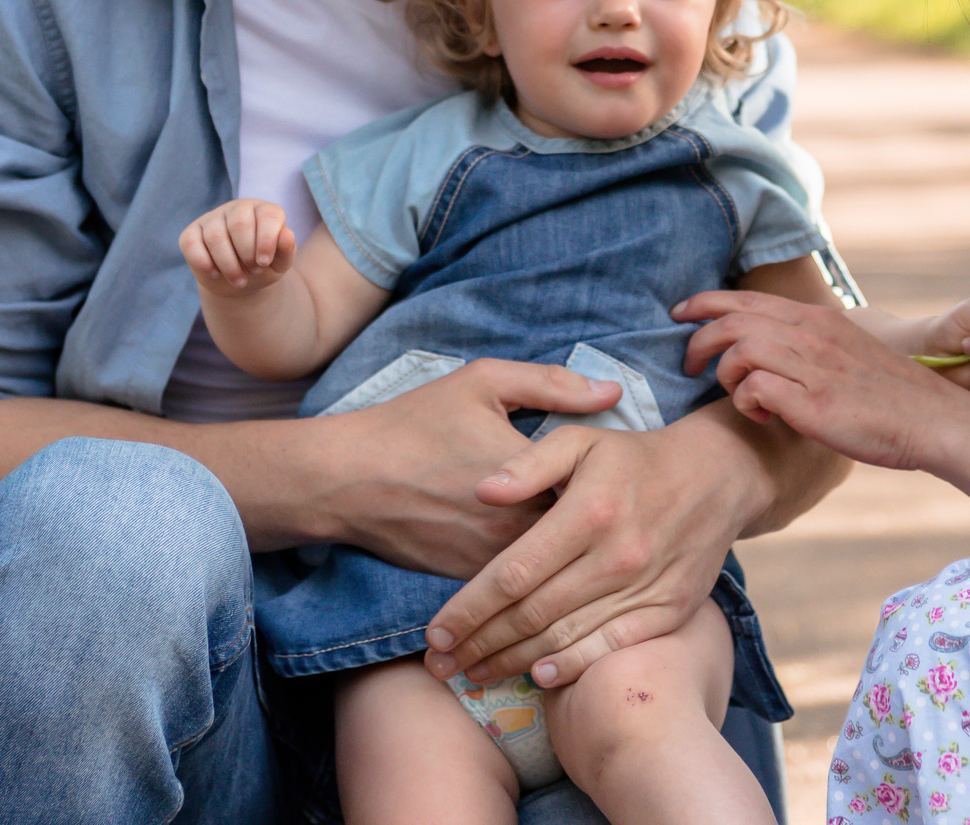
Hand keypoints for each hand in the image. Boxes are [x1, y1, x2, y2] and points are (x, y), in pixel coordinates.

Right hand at [178, 198, 294, 295]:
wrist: (240, 282)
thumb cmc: (262, 267)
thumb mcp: (279, 264)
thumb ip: (286, 250)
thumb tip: (287, 234)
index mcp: (264, 210)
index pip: (268, 215)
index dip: (266, 241)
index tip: (264, 263)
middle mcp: (238, 208)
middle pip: (240, 224)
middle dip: (247, 254)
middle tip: (253, 271)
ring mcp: (213, 218)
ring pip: (215, 236)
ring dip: (228, 264)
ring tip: (239, 280)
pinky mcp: (192, 232)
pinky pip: (191, 243)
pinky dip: (204, 263)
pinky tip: (215, 273)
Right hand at [324, 358, 620, 579]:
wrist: (346, 479)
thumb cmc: (414, 423)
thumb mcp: (482, 382)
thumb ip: (552, 384)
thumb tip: (612, 393)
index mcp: (528, 473)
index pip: (598, 489)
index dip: (614, 485)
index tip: (624, 477)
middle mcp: (515, 525)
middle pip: (581, 536)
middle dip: (599, 527)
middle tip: (619, 517)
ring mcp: (491, 560)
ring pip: (552, 567)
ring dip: (571, 556)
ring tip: (592, 542)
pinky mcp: (468, 581)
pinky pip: (518, 587)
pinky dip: (536, 576)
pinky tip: (549, 563)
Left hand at [420, 411, 762, 690]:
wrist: (719, 475)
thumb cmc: (635, 457)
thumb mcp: (581, 441)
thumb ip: (528, 464)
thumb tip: (482, 491)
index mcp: (589, 511)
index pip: (513, 573)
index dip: (470, 608)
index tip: (435, 631)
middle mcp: (616, 555)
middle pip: (532, 614)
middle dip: (479, 643)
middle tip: (440, 664)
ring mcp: (645, 587)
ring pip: (565, 636)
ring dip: (513, 662)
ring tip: (474, 675)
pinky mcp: (669, 610)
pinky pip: (611, 646)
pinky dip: (573, 666)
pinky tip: (539, 677)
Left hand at [675, 288, 969, 471]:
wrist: (934, 420)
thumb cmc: (890, 395)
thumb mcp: (847, 352)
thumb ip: (810, 346)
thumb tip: (771, 352)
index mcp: (819, 319)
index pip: (748, 298)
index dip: (706, 302)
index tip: (680, 313)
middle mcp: (813, 335)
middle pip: (734, 319)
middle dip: (699, 339)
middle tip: (689, 364)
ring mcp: (813, 367)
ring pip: (741, 350)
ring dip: (725, 374)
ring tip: (735, 395)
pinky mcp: (814, 403)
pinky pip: (756, 390)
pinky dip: (746, 402)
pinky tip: (762, 416)